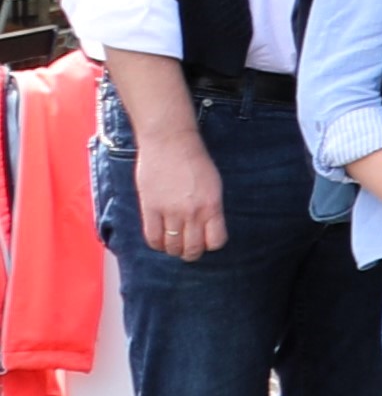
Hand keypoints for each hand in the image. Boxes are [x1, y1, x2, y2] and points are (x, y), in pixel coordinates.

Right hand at [132, 126, 226, 260]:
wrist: (170, 142)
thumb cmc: (194, 160)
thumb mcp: (213, 185)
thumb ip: (210, 208)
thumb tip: (205, 229)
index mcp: (213, 205)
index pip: (216, 241)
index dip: (211, 245)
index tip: (206, 241)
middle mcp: (193, 212)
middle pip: (193, 248)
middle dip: (191, 253)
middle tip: (188, 250)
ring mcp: (170, 211)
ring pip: (172, 246)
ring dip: (173, 249)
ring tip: (173, 244)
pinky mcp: (150, 208)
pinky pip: (152, 238)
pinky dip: (157, 244)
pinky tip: (159, 239)